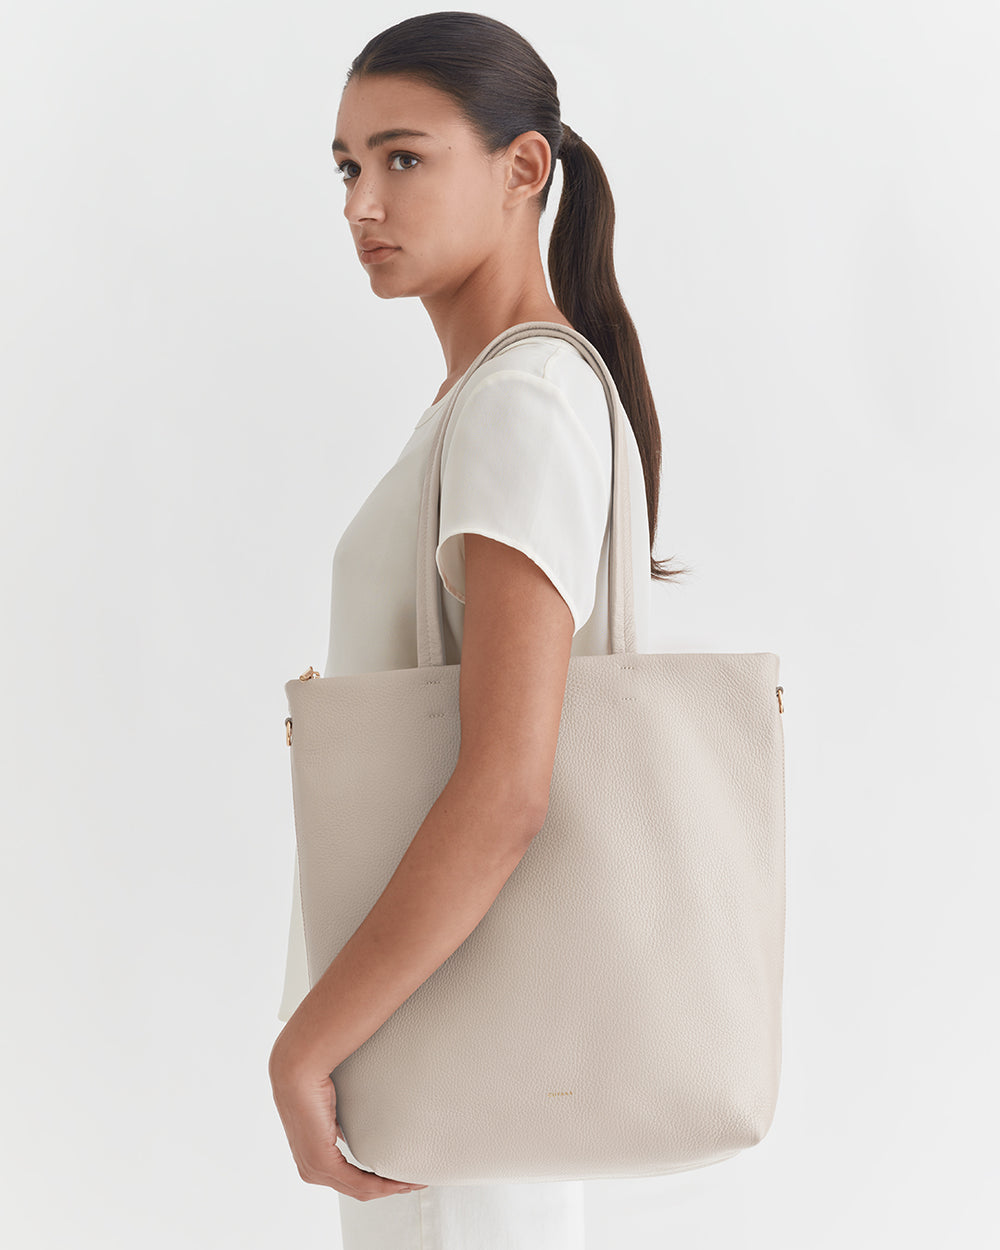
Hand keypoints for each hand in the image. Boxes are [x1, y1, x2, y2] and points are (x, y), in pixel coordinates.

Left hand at [269, 1032, 428, 1201]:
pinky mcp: (321, 1163)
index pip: (349, 1179)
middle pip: (358, 1190)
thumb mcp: (332, 1111)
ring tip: (413, 1182)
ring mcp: (314, 1169)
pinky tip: (400, 1182)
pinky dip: (382, 1185)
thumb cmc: (313, 1081)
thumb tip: (356, 1129)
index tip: (401, 1176)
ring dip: (390, 1188)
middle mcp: (311, 1169)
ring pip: (360, 1190)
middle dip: (389, 1188)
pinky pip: (358, 1183)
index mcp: (312, 1156)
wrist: (298, 1071)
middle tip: (414, 1183)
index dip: (377, 1182)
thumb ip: (342, 1127)